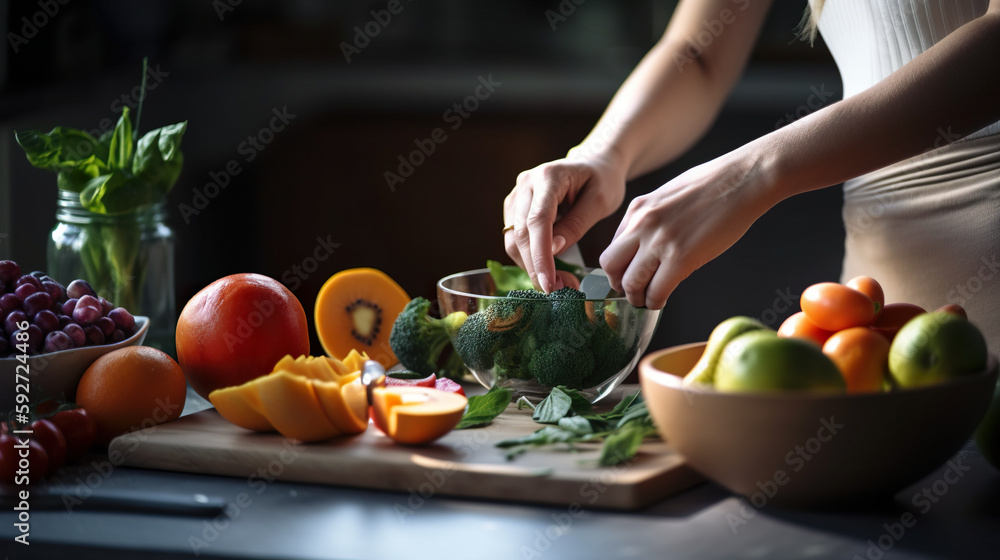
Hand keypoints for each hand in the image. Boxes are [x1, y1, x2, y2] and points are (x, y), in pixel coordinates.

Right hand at [503, 149, 626, 292]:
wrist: (594, 164)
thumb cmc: (602, 179)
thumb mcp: (600, 201)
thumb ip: (576, 224)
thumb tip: (553, 250)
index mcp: (548, 177)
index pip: (537, 221)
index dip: (540, 256)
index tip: (550, 283)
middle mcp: (525, 184)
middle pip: (520, 234)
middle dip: (536, 268)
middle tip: (560, 290)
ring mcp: (517, 196)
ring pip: (513, 240)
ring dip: (532, 267)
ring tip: (560, 283)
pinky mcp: (515, 209)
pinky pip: (515, 239)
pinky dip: (530, 258)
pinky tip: (550, 270)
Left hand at [599, 151, 774, 308]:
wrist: (743, 179)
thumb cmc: (714, 185)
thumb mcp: (668, 196)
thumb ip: (652, 220)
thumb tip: (646, 246)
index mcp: (637, 208)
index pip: (612, 246)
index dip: (619, 266)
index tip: (627, 275)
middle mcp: (641, 224)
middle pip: (610, 265)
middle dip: (619, 283)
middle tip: (632, 292)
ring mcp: (659, 241)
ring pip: (630, 283)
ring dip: (636, 297)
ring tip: (646, 300)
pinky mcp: (681, 258)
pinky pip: (657, 291)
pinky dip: (655, 302)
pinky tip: (661, 301)